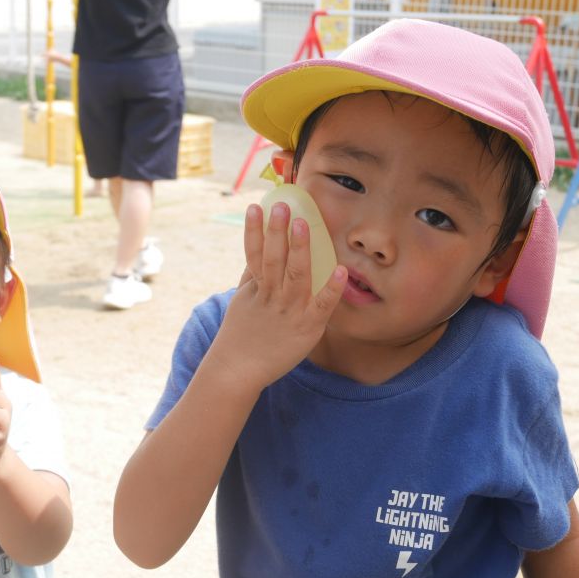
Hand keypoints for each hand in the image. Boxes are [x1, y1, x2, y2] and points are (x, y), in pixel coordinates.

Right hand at [207, 202, 344, 392]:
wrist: (236, 371)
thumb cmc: (240, 337)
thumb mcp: (241, 303)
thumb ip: (250, 279)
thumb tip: (255, 254)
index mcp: (255, 289)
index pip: (254, 254)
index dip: (254, 230)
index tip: (256, 206)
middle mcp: (271, 297)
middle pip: (274, 260)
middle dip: (277, 232)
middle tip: (282, 206)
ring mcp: (289, 312)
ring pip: (296, 276)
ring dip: (299, 249)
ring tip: (303, 224)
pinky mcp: (307, 329)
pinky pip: (321, 306)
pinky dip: (331, 289)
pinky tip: (341, 271)